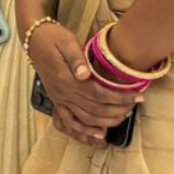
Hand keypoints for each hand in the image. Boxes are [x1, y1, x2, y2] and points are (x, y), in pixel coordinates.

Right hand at [29, 23, 140, 146]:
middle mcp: (62, 94)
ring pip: (86, 119)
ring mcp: (59, 100)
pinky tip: (100, 135)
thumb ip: (76, 58)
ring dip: (107, 122)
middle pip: (95, 110)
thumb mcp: (66, 41)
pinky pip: (70, 123)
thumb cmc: (53, 38)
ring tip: (124, 116)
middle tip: (135, 105)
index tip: (138, 96)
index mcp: (66, 80)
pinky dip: (85, 132)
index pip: (99, 95)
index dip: (120, 98)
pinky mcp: (57, 102)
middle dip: (118, 110)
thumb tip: (85, 74)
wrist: (34, 40)